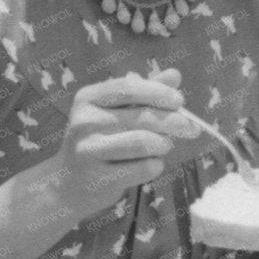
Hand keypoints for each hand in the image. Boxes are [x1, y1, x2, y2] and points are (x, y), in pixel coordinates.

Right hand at [48, 69, 197, 218]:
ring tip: (166, 145)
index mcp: (88, 98)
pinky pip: (142, 168)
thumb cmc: (98, 140)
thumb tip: (174, 75)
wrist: (67, 183)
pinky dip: (155, 165)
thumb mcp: (114, 111)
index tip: (179, 101)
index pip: (128, 88)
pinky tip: (152, 163)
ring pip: (143, 142)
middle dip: (173, 122)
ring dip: (164, 143)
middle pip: (141, 117)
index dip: (158, 92)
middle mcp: (84, 122)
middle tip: (191, 128)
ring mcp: (89, 150)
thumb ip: (144, 93)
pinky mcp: (98, 178)